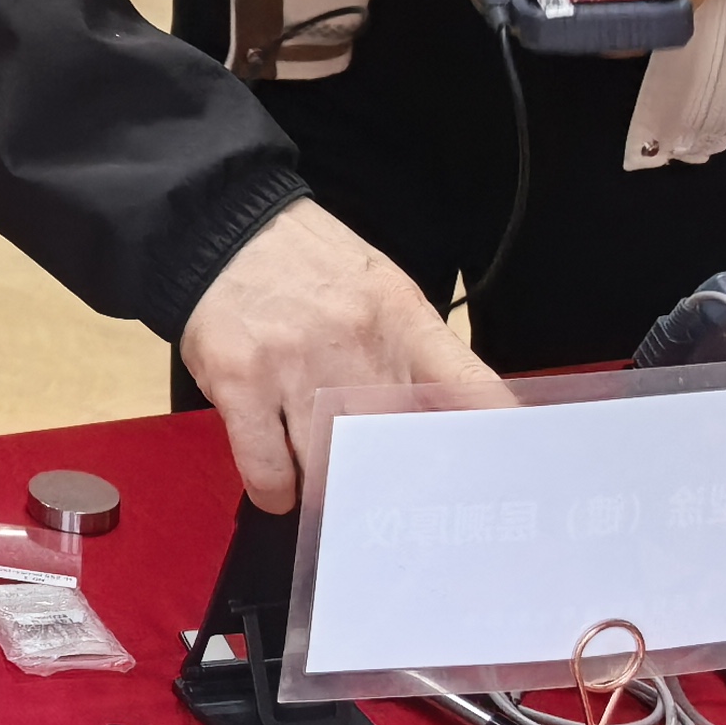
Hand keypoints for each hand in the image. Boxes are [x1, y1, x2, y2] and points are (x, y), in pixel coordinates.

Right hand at [180, 200, 505, 511]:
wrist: (221, 227)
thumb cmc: (306, 266)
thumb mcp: (381, 289)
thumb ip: (419, 351)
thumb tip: (454, 420)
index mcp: (401, 318)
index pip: (468, 385)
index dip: (496, 434)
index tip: (504, 474)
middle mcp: (354, 343)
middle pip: (395, 446)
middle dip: (393, 480)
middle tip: (388, 497)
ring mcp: (294, 365)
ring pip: (329, 465)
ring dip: (328, 485)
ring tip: (325, 483)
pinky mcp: (240, 381)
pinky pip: (269, 469)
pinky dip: (276, 489)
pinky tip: (278, 484)